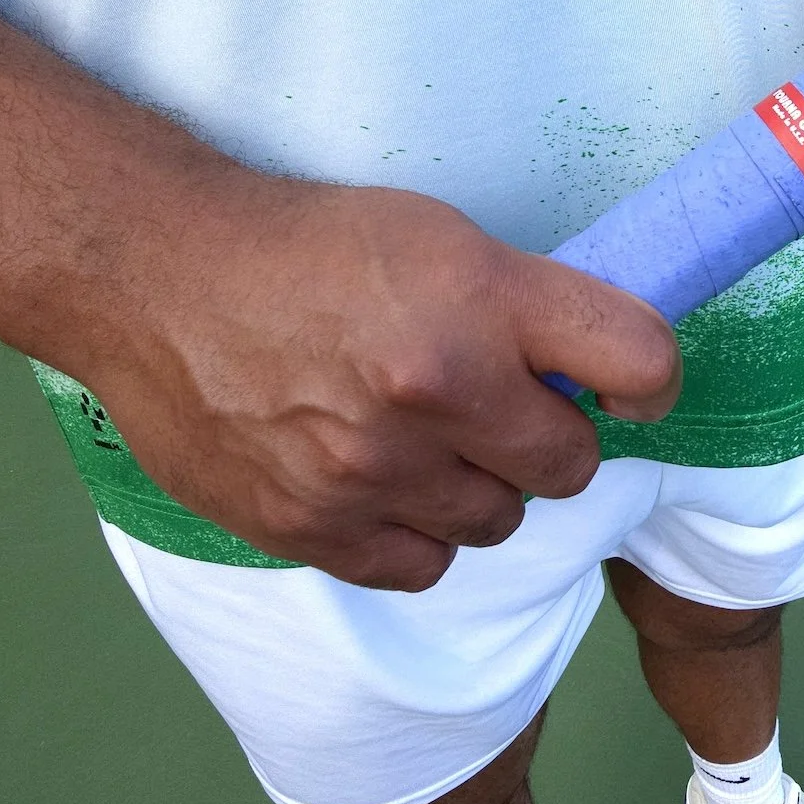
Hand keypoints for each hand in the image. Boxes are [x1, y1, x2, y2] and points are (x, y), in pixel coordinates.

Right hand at [82, 180, 679, 589]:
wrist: (156, 277)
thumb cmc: (305, 248)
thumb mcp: (437, 236)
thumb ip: (525, 310)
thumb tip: (601, 380)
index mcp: (480, 300)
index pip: (641, 362)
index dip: (647, 381)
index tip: (627, 386)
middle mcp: (434, 390)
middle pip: (569, 465)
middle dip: (546, 440)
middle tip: (496, 407)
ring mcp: (371, 470)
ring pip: (496, 524)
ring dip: (478, 489)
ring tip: (422, 440)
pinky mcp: (312, 528)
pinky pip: (421, 567)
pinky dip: (413, 534)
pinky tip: (378, 482)